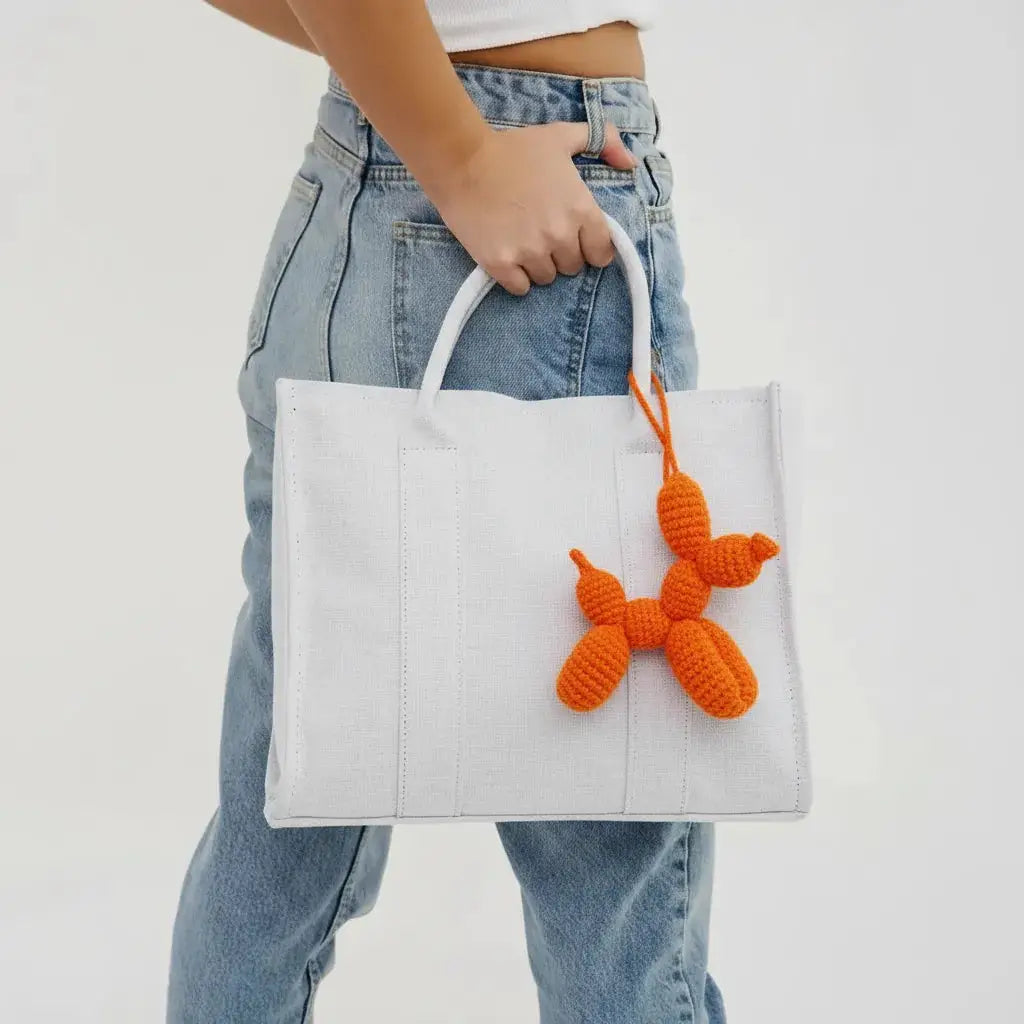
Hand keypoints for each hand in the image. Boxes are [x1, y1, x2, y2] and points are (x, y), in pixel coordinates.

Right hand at [428, 121, 637, 294]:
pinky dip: (515, 277)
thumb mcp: (562, 135)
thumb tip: (630, 162)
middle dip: (560, 254)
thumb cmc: (513, 148)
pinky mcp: (501, 264)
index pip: (601, 254)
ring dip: (536, 265)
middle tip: (540, 232)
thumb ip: (603, 141)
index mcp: (581, 209)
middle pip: (572, 268)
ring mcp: (530, 252)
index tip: (573, 237)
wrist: (462, 159)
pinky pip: (520, 288)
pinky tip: (506, 254)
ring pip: (546, 278)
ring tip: (520, 240)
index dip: (588, 247)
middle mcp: (560, 235)